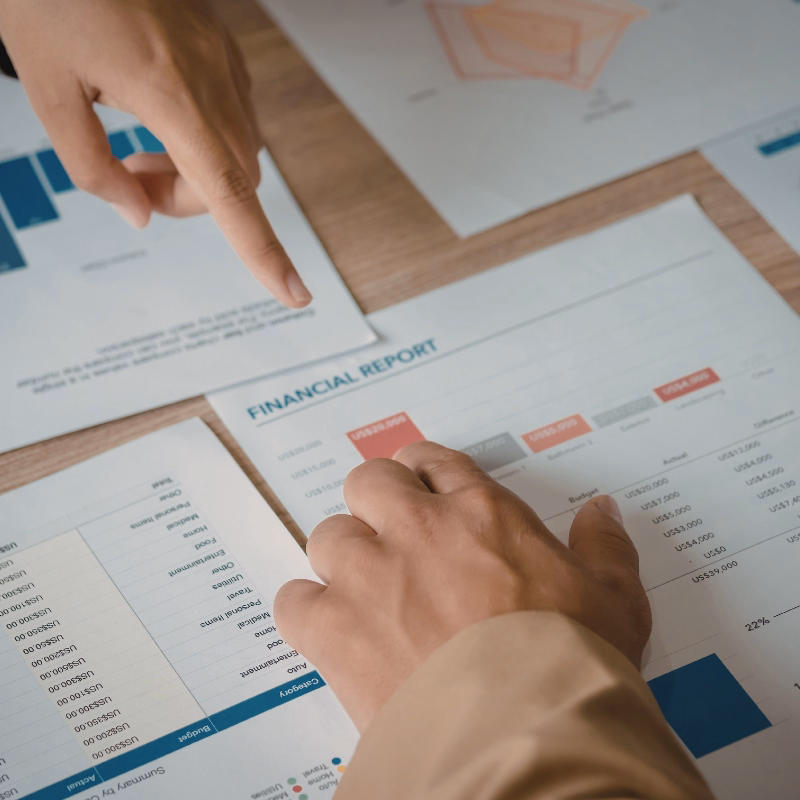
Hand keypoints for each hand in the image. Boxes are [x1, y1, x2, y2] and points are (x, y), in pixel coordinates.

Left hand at [0, 0, 311, 306]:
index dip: (264, 252)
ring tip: (135, 146)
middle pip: (235, 181)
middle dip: (188, 202)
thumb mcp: (45, 86)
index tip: (295, 295)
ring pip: (237, 151)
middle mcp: (211, 78)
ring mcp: (223, 59)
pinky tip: (157, 114)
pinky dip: (202, 138)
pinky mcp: (222, 46)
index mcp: (169, 91)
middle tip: (128, 182)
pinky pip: (232, 115)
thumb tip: (136, 214)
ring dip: (194, 171)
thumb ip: (91, 165)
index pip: (230, 195)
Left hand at [275, 442, 650, 731]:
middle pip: (368, 482)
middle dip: (375, 503)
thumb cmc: (573, 663)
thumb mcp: (614, 598)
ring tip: (362, 590)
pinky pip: (294, 601)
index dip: (422, 473)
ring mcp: (371, 576)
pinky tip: (329, 630)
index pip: (432, 462)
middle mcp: (418, 530)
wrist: (528, 732)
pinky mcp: (337, 630)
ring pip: (328, 536)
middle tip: (389, 537)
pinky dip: (306, 613)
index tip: (421, 492)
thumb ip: (606, 546)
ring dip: (342, 559)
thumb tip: (602, 511)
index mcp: (479, 513)